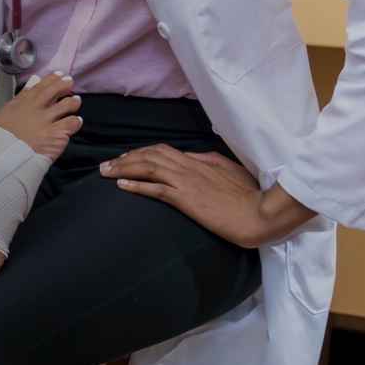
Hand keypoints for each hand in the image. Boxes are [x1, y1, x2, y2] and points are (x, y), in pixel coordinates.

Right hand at [0, 72, 83, 159]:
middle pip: (54, 91)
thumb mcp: (1, 114)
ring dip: (73, 102)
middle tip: (70, 82)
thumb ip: (16, 101)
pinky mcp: (56, 135)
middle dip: (64, 85)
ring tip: (76, 101)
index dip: (50, 79)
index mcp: (23, 102)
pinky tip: (77, 121)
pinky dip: (76, 121)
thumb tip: (26, 90)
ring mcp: (48, 121)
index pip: (39, 86)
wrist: (1, 153)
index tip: (58, 75)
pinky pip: (72, 124)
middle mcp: (37, 108)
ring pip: (67, 105)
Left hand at [99, 147, 317, 247]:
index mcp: (199, 161)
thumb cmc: (249, 194)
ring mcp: (186, 182)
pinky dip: (136, 185)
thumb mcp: (231, 170)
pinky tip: (120, 186)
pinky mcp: (186, 199)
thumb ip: (210, 161)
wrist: (259, 213)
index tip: (126, 157)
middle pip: (149, 156)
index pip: (162, 151)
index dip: (141, 153)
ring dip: (123, 169)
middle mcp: (188, 167)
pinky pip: (156, 189)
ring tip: (105, 172)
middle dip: (125, 158)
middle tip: (106, 164)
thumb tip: (194, 156)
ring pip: (148, 168)